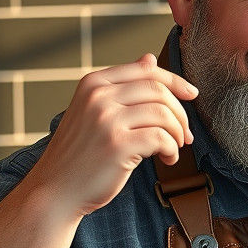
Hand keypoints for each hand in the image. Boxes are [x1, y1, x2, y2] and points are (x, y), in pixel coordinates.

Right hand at [30, 53, 197, 216]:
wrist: (55, 190)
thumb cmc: (80, 153)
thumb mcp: (94, 110)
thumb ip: (122, 85)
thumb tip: (150, 58)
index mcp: (93, 83)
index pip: (146, 70)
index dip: (175, 81)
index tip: (192, 95)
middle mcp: (98, 96)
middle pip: (158, 90)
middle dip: (180, 112)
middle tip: (186, 134)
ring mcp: (106, 120)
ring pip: (163, 113)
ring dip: (178, 133)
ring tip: (174, 148)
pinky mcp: (117, 146)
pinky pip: (161, 138)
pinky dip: (172, 149)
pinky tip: (168, 159)